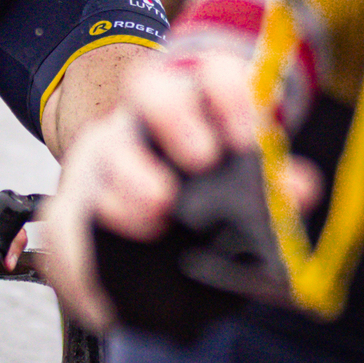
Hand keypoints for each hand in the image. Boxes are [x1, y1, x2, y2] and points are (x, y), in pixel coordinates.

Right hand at [40, 54, 285, 332]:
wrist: (150, 238)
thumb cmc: (206, 201)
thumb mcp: (244, 192)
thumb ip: (272, 188)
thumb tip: (301, 188)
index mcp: (197, 108)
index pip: (211, 73)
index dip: (229, 94)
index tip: (245, 137)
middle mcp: (145, 123)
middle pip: (150, 89)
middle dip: (176, 117)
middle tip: (201, 159)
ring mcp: (104, 159)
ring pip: (106, 151)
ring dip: (128, 183)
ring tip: (153, 217)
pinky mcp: (71, 208)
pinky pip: (63, 223)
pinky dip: (77, 254)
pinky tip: (101, 289)